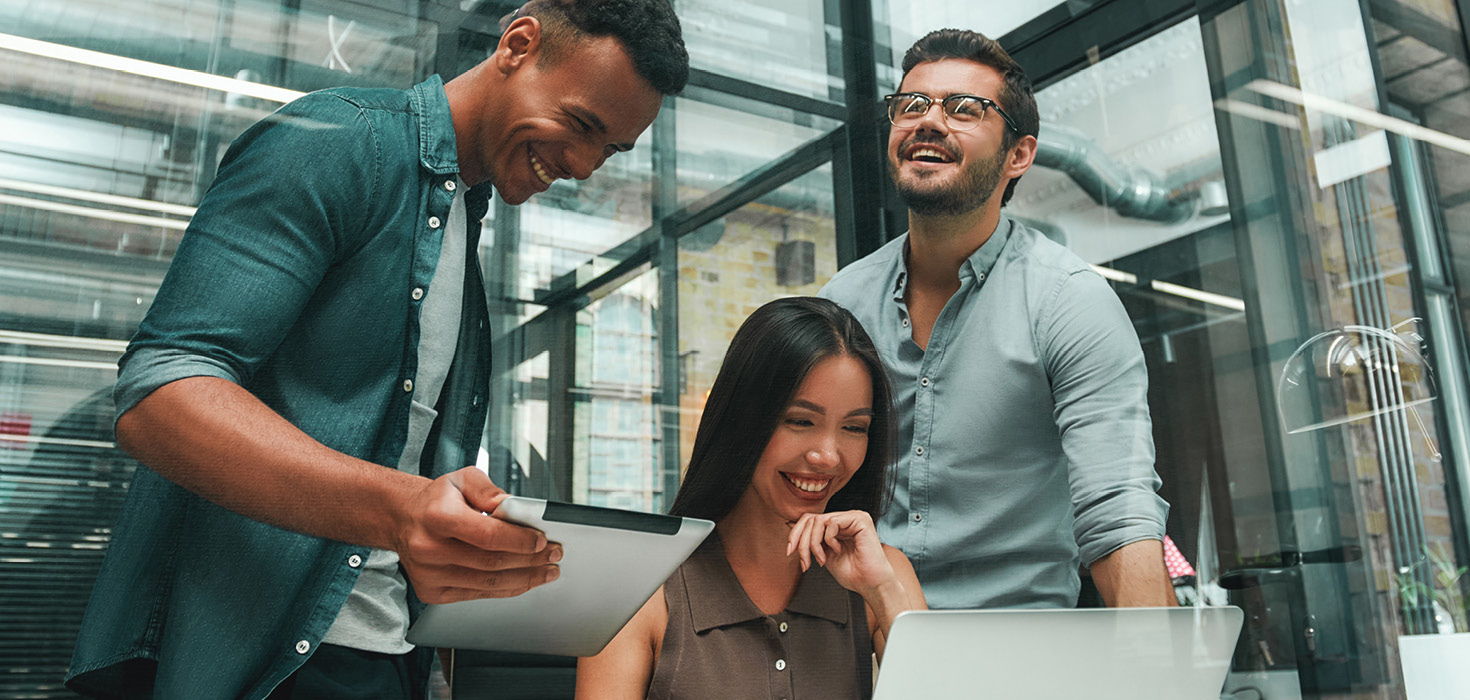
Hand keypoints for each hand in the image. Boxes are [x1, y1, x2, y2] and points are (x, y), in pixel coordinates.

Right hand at [391, 467, 561, 603]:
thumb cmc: (437, 500)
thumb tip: (513, 508)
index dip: (520, 541)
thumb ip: (489, 490)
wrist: (404, 519)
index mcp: (437, 517)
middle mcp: (430, 549)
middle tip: (555, 555)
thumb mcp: (462, 478)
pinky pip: (477, 595)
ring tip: (547, 571)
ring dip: (524, 579)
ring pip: (488, 583)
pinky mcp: (432, 592)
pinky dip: (506, 589)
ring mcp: (430, 575)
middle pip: (492, 562)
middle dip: (531, 561)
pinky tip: (524, 581)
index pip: (488, 535)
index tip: (543, 541)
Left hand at [785, 510, 896, 596]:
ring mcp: (853, 517)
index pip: (810, 519)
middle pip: (811, 519)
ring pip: (818, 521)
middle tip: (805, 562)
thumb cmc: (852, 573)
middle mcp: (845, 518)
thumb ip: (811, 540)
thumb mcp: (823, 554)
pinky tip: (839, 550)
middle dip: (802, 542)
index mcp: (838, 525)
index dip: (796, 534)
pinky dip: (829, 540)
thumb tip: (790, 524)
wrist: (870, 585)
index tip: (790, 552)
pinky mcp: (860, 519)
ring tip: (822, 560)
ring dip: (814, 544)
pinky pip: (831, 522)